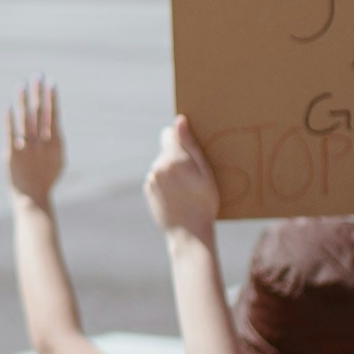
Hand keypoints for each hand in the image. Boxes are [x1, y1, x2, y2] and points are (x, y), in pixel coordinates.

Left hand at [3, 80, 64, 203]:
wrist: (33, 198)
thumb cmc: (47, 178)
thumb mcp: (58, 160)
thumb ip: (56, 141)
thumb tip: (55, 124)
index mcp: (55, 143)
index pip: (54, 114)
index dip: (52, 97)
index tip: (51, 82)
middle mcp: (42, 143)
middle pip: (40, 112)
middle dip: (38, 92)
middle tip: (36, 75)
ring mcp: (27, 148)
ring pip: (25, 119)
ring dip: (23, 100)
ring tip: (21, 85)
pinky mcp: (12, 154)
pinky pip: (10, 133)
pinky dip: (9, 119)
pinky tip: (7, 106)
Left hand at [142, 117, 219, 241]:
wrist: (189, 234)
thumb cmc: (204, 203)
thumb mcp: (205, 173)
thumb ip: (190, 145)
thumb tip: (179, 120)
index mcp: (174, 159)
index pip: (168, 133)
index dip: (178, 138)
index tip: (188, 147)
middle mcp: (158, 167)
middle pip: (166, 151)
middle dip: (178, 158)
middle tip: (193, 176)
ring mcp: (151, 180)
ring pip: (162, 166)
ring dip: (171, 171)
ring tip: (186, 189)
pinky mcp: (148, 191)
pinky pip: (158, 178)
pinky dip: (166, 183)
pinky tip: (178, 196)